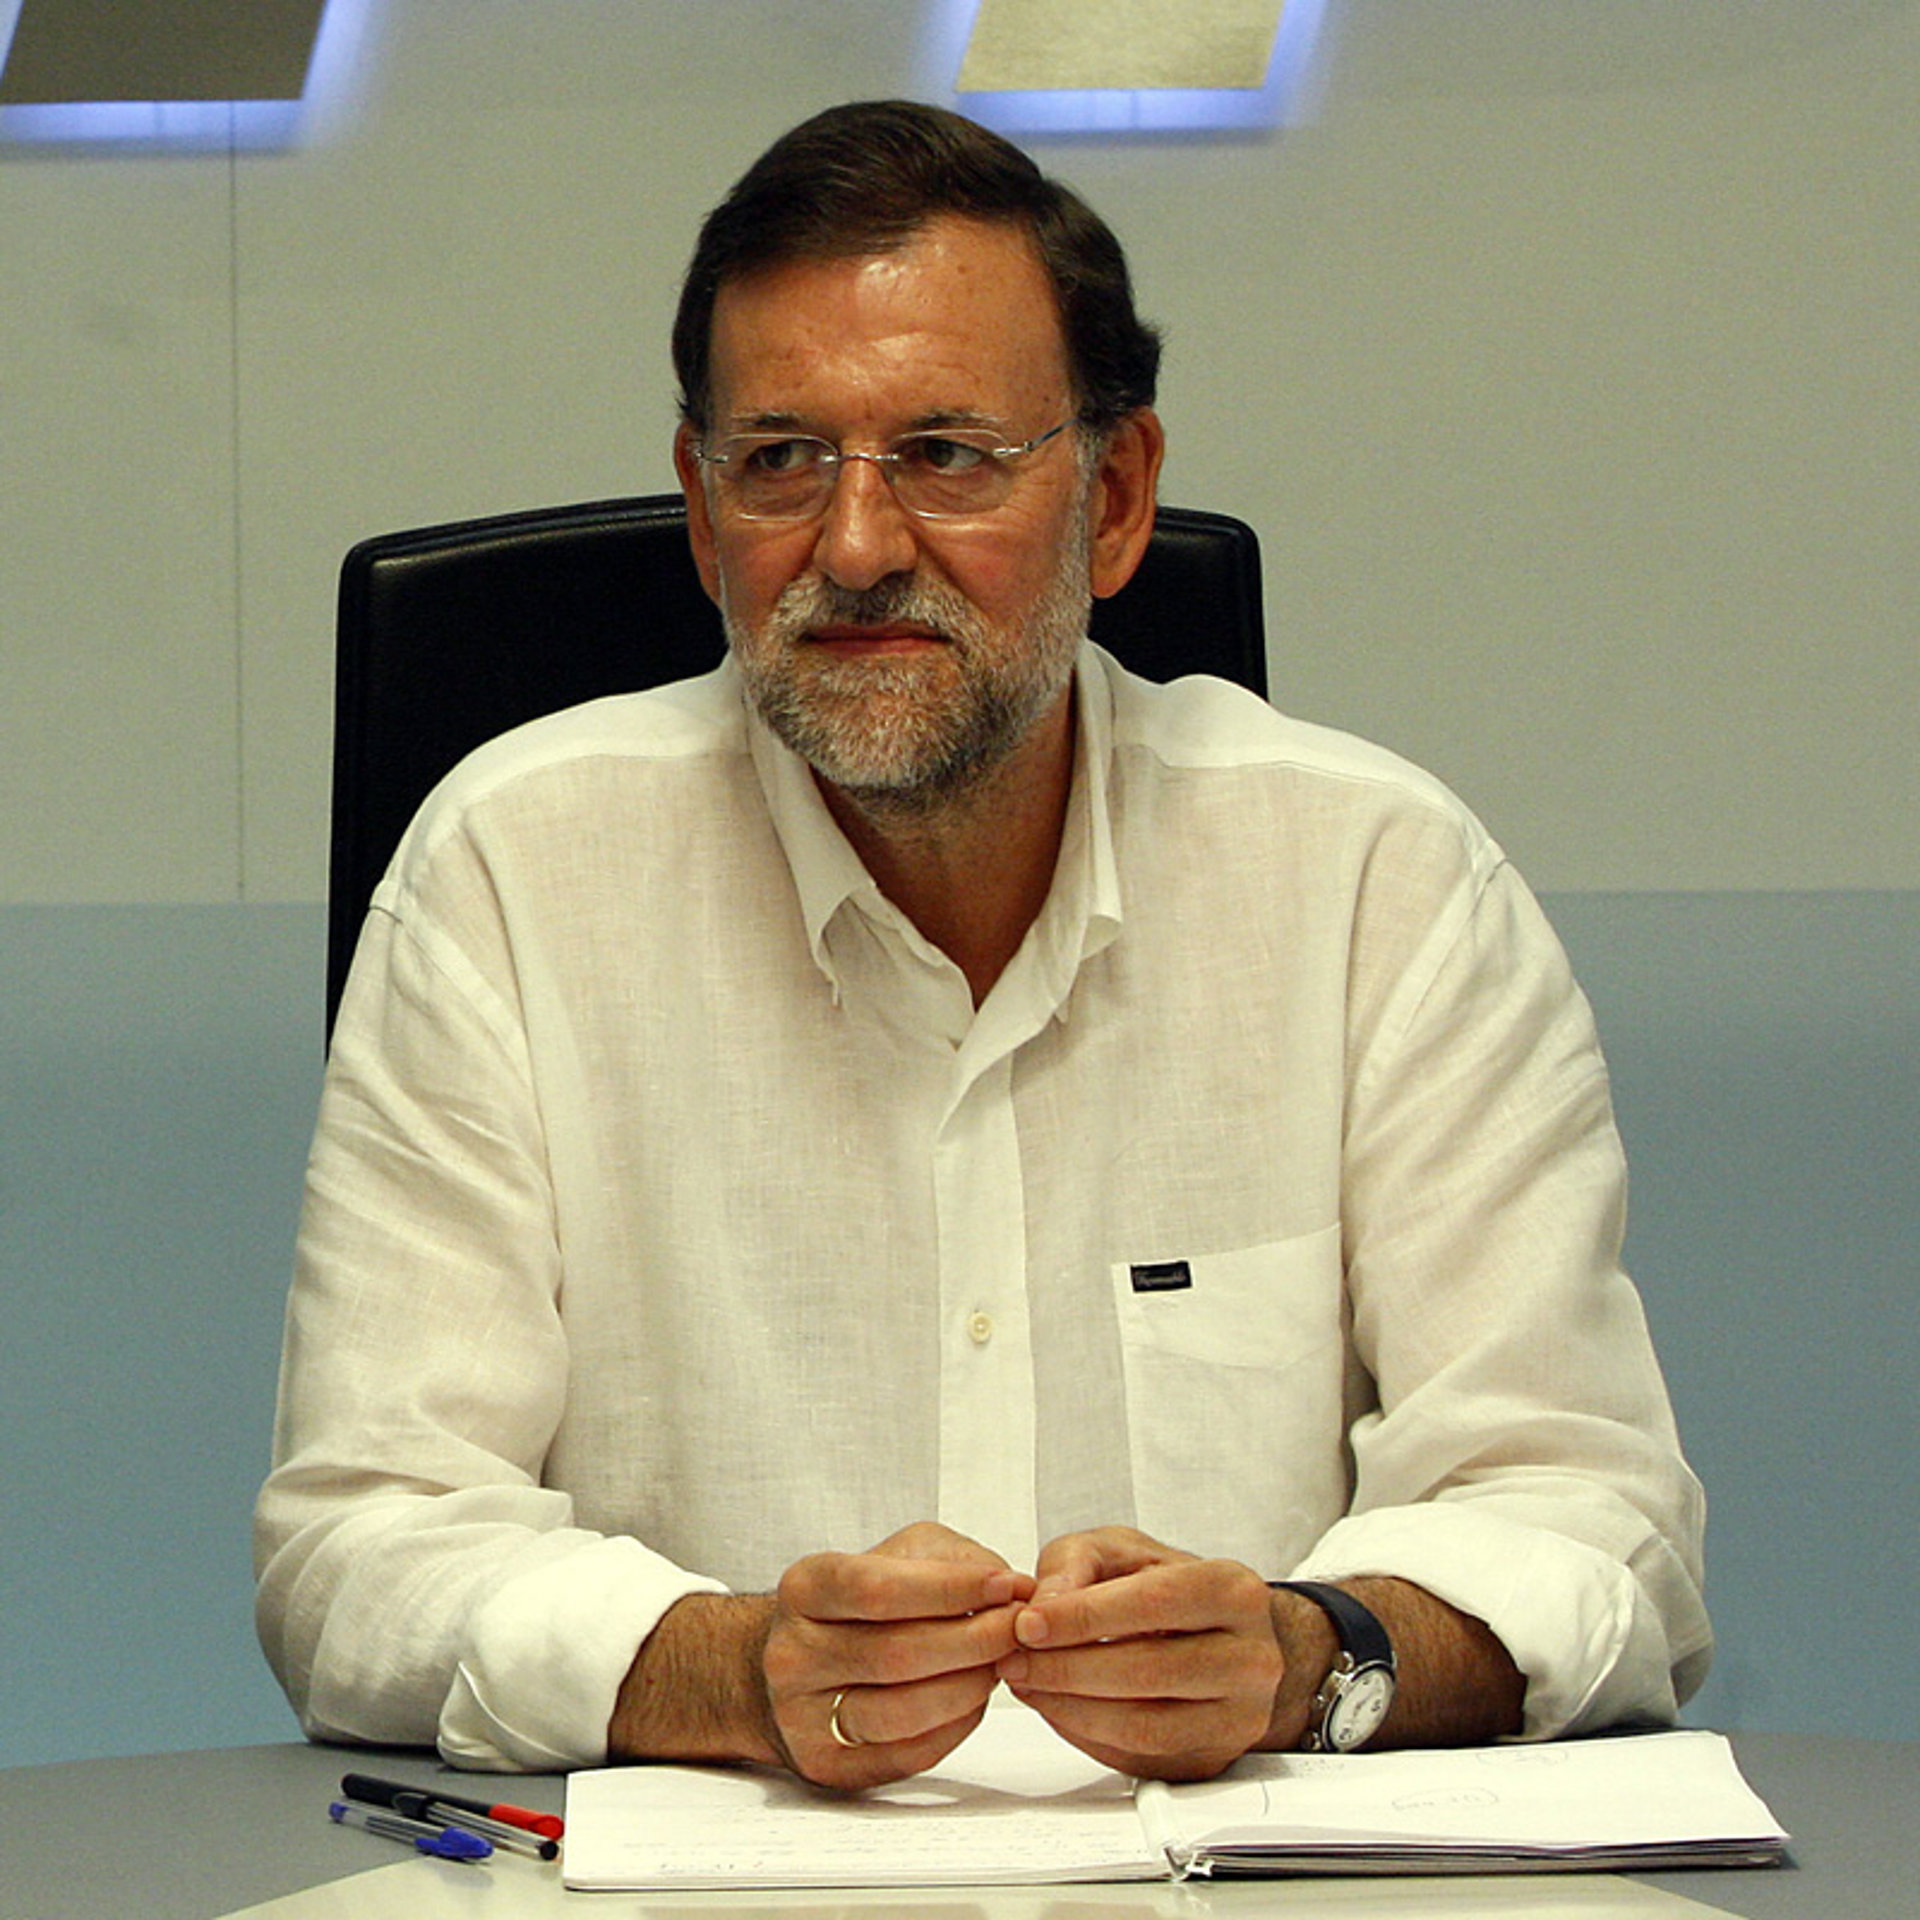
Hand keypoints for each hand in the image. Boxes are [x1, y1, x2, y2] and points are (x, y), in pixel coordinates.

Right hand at [763, 1522, 1035, 1787]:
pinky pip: (907, 1754)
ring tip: (999, 1663)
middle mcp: (793, 1655)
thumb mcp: (897, 1555)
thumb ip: (955, 1561)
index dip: (951, 1589)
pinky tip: (974, 1699)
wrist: (798, 1665)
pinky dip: (955, 1726)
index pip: (879, 1589)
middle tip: (1020, 1629)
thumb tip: (1015, 1590)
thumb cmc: (859, 1605)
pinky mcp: (827, 1766)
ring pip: (901, 1713)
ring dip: (968, 1687)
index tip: (1006, 1586)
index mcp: (804, 1589)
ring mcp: (802, 1717)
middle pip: (896, 1654)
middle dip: (974, 1641)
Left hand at [995, 1527, 1282, 1780]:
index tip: (1028, 1622)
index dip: (1083, 1617)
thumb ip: (1076, 1564)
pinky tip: (1056, 1706)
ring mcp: (1238, 1717)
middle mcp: (1250, 1658)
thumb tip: (1043, 1607)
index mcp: (1234, 1591)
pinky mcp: (1211, 1759)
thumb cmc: (1170, 1587)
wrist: (1224, 1635)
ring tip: (1027, 1682)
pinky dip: (1085, 1734)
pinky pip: (1139, 1758)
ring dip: (1070, 1708)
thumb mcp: (1122, 1550)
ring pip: (1145, 1726)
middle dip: (1067, 1667)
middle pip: (1150, 1671)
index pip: (1154, 1603)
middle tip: (1015, 1658)